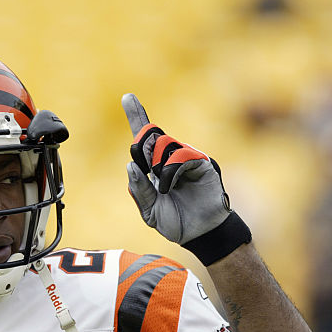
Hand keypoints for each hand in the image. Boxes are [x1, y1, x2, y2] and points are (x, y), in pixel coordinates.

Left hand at [122, 93, 231, 245]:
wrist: (199, 234)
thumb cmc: (175, 221)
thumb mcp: (150, 211)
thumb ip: (140, 191)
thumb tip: (131, 167)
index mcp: (156, 166)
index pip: (145, 138)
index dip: (137, 116)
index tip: (127, 97)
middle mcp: (172, 157)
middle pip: (152, 137)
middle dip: (143, 149)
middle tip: (147, 169)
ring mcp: (188, 158)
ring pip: (165, 145)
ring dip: (158, 167)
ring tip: (164, 189)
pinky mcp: (203, 162)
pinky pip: (181, 156)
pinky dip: (171, 171)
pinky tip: (169, 186)